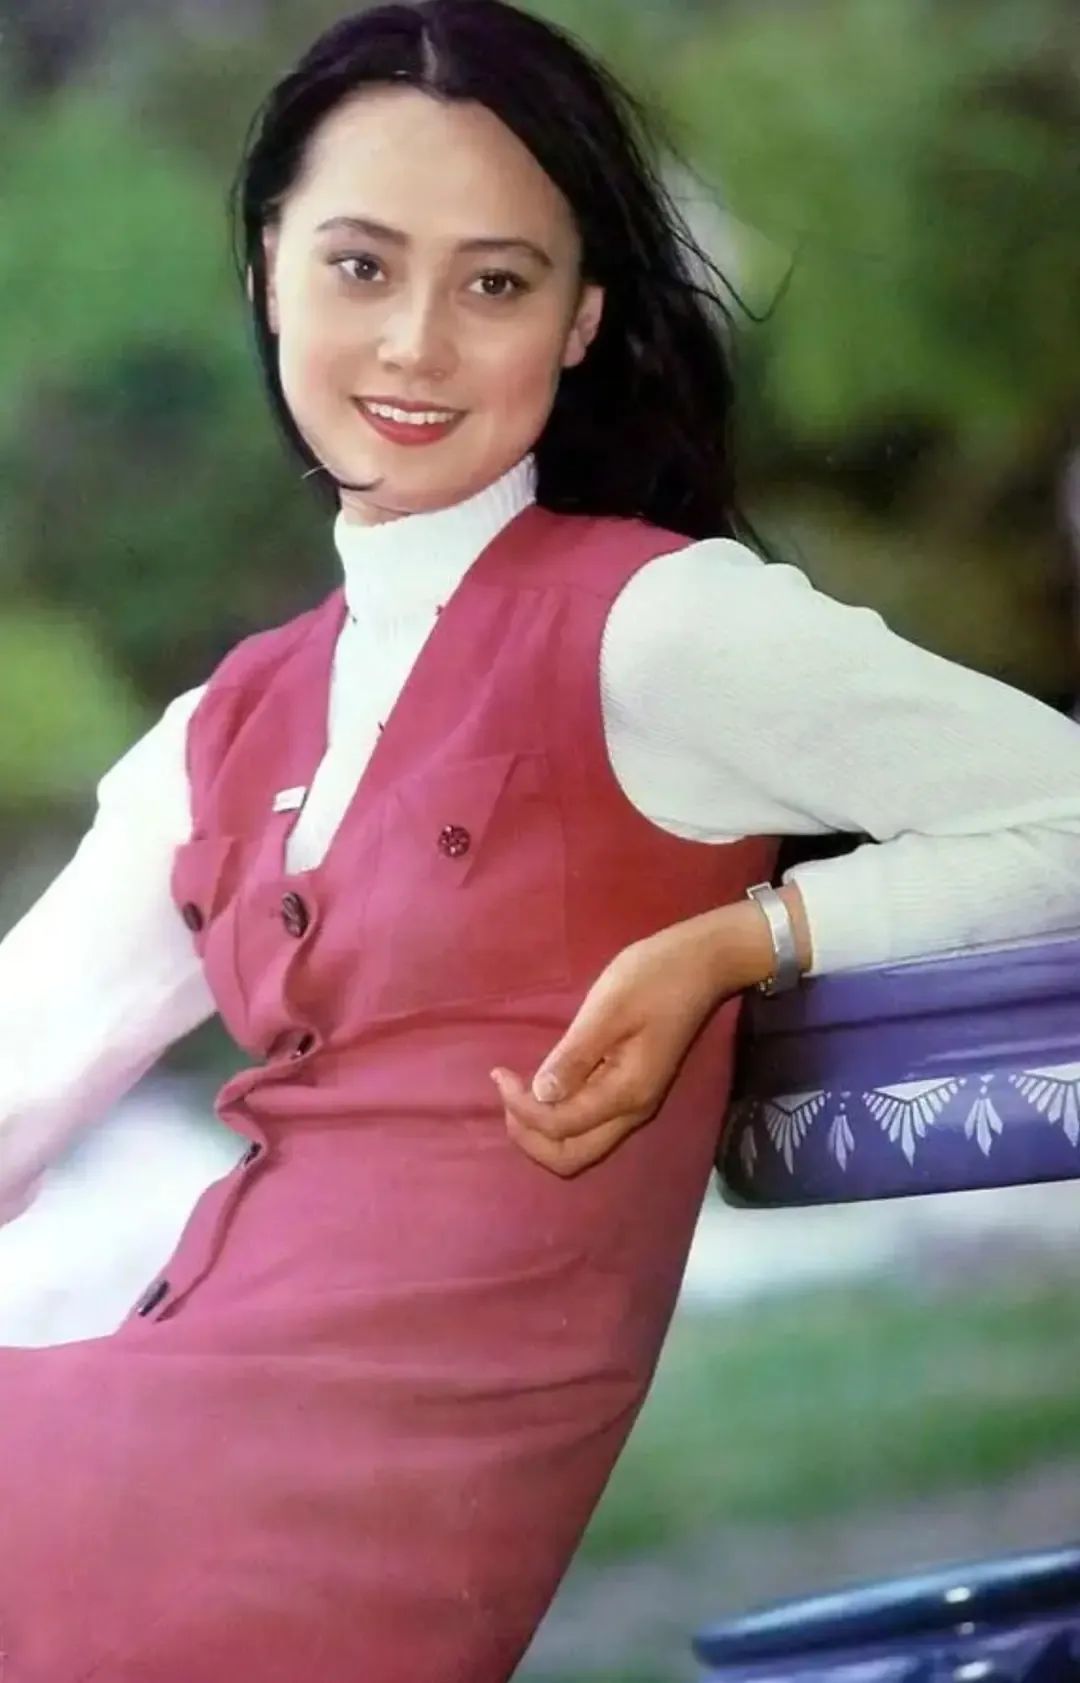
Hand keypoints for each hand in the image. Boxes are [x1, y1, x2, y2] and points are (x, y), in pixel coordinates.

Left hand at [490, 894, 805, 1176]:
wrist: (703, 963)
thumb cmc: (654, 977)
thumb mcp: (608, 1010)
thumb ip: (574, 1056)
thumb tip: (539, 1095)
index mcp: (625, 1093)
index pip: (559, 1126)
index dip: (522, 1108)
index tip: (500, 1073)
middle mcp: (632, 1111)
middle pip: (570, 1156)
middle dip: (530, 1136)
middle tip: (506, 1094)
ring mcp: (636, 1103)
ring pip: (580, 1145)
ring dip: (543, 1129)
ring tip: (517, 1092)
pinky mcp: (634, 1089)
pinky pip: (590, 1124)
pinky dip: (559, 1117)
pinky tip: (545, 1086)